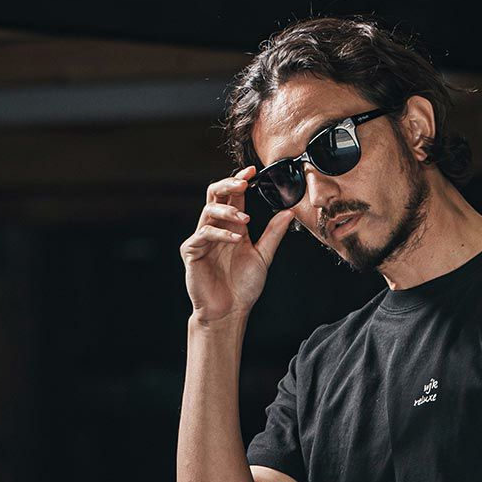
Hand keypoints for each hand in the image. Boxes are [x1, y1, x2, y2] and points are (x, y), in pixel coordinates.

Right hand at [181, 164, 296, 325]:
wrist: (229, 311)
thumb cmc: (243, 287)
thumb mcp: (263, 257)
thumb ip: (273, 234)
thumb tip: (289, 212)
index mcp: (232, 226)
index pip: (233, 195)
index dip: (241, 179)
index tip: (253, 170)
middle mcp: (216, 228)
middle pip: (215, 193)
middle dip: (229, 183)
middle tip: (244, 181)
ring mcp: (202, 238)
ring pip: (209, 210)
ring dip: (228, 210)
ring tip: (243, 219)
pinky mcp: (192, 250)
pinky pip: (204, 233)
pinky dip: (221, 233)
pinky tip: (235, 239)